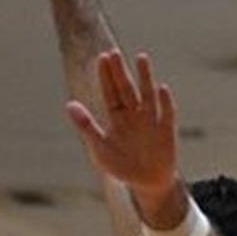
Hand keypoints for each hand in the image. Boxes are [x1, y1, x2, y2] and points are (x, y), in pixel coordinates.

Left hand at [66, 50, 178, 197]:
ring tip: (141, 57)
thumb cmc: (121, 165)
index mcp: (117, 117)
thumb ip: (86, 126)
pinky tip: (161, 89)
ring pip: (147, 94)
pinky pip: (167, 114)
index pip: (110, 92)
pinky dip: (165, 103)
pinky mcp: (166, 130)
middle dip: (119, 72)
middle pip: (126, 89)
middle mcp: (134, 114)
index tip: (101, 58)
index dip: (106, 76)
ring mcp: (151, 120)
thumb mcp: (99, 148)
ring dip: (145, 77)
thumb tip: (69, 104)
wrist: (147, 182)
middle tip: (113, 53)